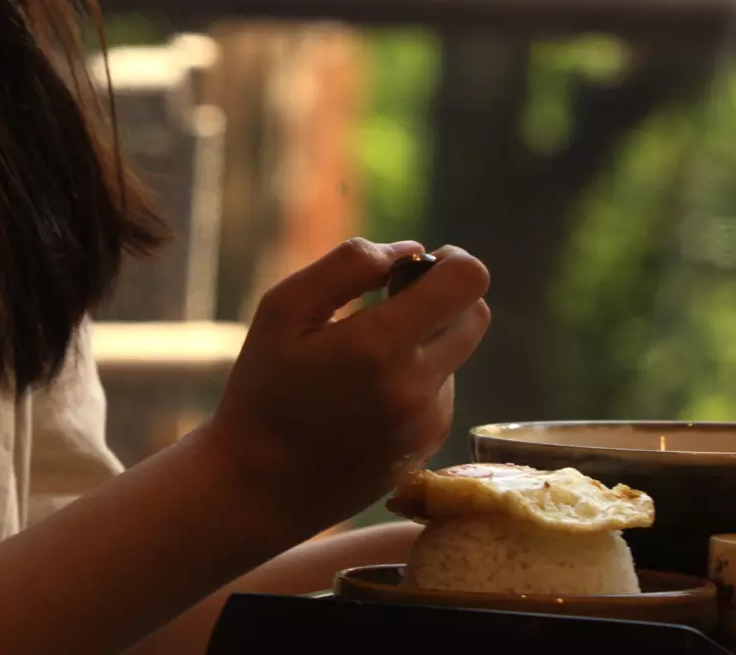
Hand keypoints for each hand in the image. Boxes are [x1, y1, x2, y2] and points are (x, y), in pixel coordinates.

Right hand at [198, 239, 490, 540]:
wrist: (260, 486)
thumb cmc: (262, 389)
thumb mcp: (282, 310)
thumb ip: (347, 265)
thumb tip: (408, 249)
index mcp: (381, 346)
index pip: (467, 282)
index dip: (449, 260)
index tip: (413, 267)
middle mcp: (418, 387)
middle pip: (475, 313)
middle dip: (441, 294)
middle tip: (389, 299)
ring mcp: (429, 422)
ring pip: (457, 351)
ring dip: (426, 337)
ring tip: (363, 356)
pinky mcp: (428, 445)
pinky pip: (441, 390)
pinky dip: (416, 375)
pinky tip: (365, 393)